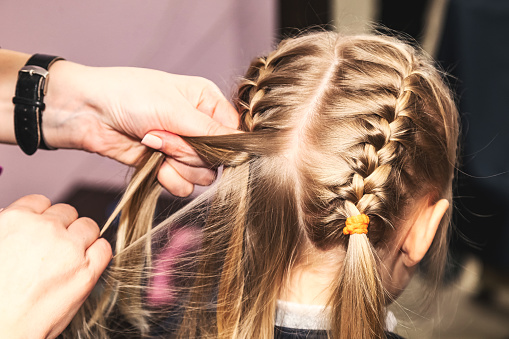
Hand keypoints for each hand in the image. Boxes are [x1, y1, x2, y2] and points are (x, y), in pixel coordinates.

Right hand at [0, 195, 111, 338]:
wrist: (0, 329)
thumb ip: (8, 227)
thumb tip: (15, 216)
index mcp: (16, 220)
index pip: (41, 202)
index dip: (43, 217)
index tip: (43, 229)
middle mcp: (45, 229)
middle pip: (68, 213)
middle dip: (63, 227)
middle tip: (56, 248)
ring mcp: (69, 248)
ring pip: (89, 226)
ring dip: (83, 238)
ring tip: (70, 257)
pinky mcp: (87, 270)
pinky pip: (104, 248)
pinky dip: (99, 253)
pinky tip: (87, 264)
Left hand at [44, 62, 238, 195]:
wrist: (88, 113)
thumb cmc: (128, 96)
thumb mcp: (174, 108)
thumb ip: (210, 131)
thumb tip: (242, 147)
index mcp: (207, 102)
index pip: (234, 134)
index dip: (223, 144)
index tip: (201, 140)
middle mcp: (199, 126)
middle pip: (219, 159)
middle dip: (190, 153)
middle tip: (165, 136)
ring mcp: (183, 148)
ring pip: (203, 176)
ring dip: (178, 166)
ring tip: (154, 145)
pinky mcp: (167, 166)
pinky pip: (185, 187)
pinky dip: (169, 180)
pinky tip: (154, 165)